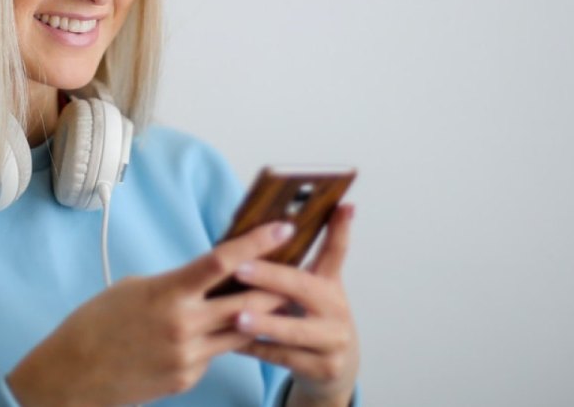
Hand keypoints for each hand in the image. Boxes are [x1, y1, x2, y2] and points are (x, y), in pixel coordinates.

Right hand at [7, 221, 296, 406]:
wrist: (73, 374)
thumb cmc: (96, 324)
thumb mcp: (134, 288)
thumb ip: (175, 283)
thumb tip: (206, 277)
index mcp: (167, 292)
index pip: (223, 260)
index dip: (258, 241)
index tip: (284, 226)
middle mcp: (184, 325)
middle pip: (248, 299)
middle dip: (276, 282)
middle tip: (298, 265)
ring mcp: (189, 355)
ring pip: (243, 329)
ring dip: (261, 313)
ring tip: (279, 296)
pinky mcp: (188, 377)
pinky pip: (217, 353)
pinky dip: (224, 338)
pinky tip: (226, 329)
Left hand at [232, 204, 358, 406]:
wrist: (332, 367)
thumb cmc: (309, 317)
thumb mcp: (310, 289)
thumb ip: (293, 263)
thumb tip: (268, 224)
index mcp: (330, 283)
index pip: (337, 250)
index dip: (340, 228)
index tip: (342, 204)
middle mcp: (336, 309)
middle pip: (304, 288)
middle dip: (270, 277)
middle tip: (240, 268)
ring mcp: (333, 340)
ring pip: (294, 331)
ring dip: (263, 322)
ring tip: (236, 316)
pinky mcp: (322, 368)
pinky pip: (283, 358)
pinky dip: (256, 349)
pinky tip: (231, 343)